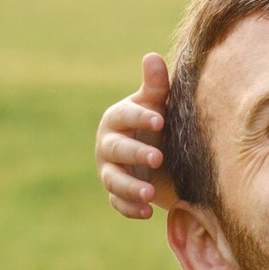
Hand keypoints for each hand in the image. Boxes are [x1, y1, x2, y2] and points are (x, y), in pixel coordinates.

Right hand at [96, 54, 173, 217]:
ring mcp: (110, 170)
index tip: (160, 120)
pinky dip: (130, 208)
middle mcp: (108, 145)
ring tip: (150, 193)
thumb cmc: (157, 123)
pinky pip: (118, 202)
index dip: (140, 118)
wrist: (160, 155)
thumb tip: (152, 57)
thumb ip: (156, 86)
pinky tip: (147, 212)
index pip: (125, 116)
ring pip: (114, 180)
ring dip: (130, 187)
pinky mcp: (116, 193)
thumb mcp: (159, 105)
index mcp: (117, 119)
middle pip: (116, 150)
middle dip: (136, 154)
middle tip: (159, 157)